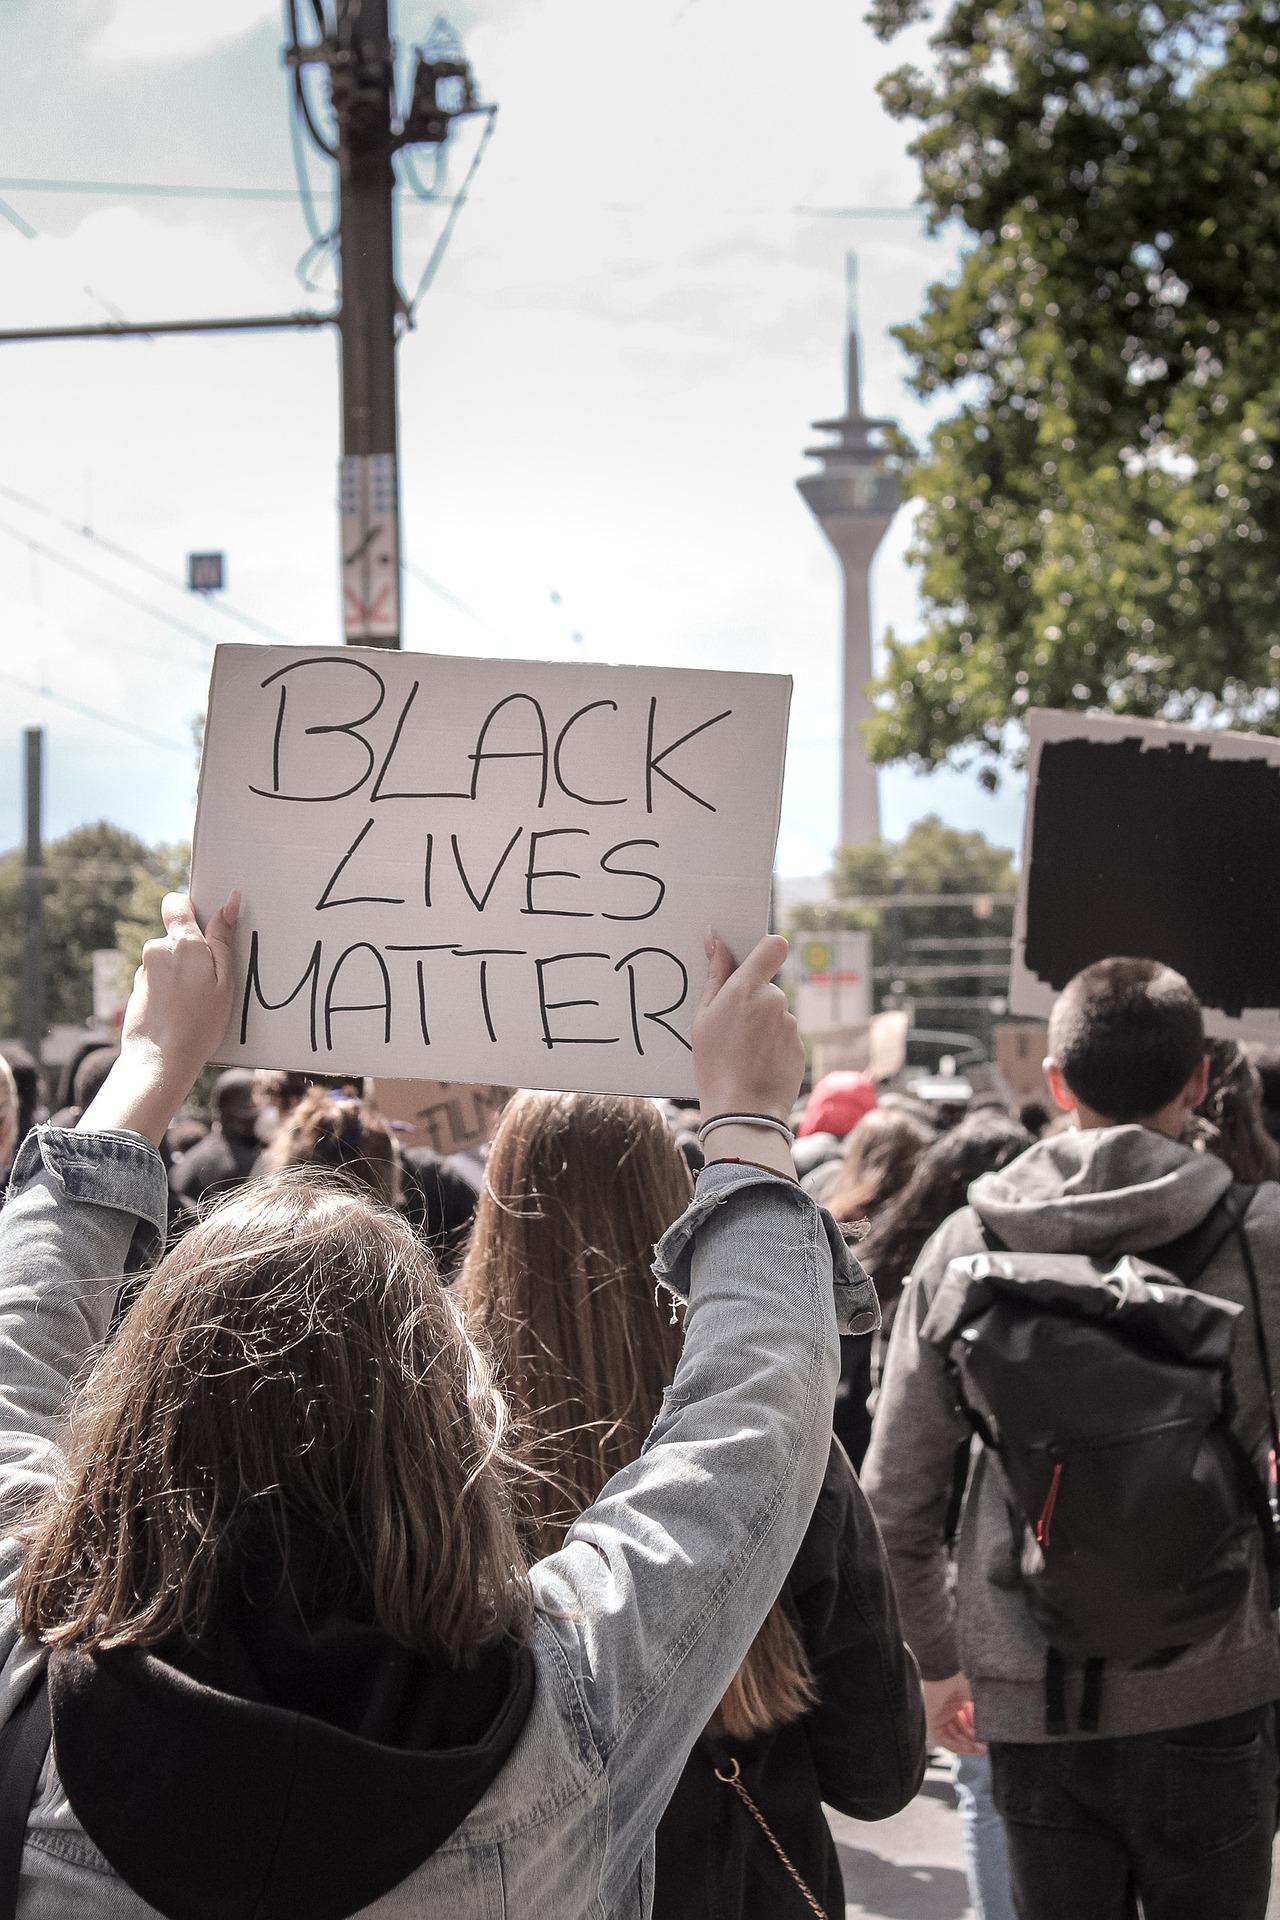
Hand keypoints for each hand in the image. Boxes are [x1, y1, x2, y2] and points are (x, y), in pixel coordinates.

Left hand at [79, 891, 239, 1146]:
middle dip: (191, 950)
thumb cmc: (200, 1023)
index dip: (190, 908)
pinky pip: (158, 981)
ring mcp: (144, 971)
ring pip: (167, 961)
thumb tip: (229, 902)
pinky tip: (180, 1012)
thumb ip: (223, 939)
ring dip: (180, 973)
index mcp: (181, 943)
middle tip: (210, 979)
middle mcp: (157, 951)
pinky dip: (169, 990)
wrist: (161, 1060)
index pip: (176, 902)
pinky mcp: (136, 991)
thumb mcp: (225, 981)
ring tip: (196, 1002)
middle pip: (175, 936)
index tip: (206, 925)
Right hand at [693, 932, 802, 1126]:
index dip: (764, 949)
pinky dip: (772, 1047)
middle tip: (731, 1028)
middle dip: (753, 1000)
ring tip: (742, 1053)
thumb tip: (716, 941)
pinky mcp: (799, 1047)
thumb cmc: (714, 1063)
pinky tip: (756, 1066)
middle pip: (767, 987)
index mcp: (748, 987)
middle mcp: (775, 1000)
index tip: (751, 962)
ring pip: (775, 1015)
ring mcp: (790, 1024)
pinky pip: (784, 1037)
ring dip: (762, 1026)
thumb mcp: (703, 1018)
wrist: (743, 1110)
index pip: (773, 945)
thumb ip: (715, 976)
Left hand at [922, 1673, 985, 1755]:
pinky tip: (969, 1748)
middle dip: (973, 1741)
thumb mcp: (974, 1697)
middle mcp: (946, 1709)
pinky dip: (956, 1745)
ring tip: (980, 1747)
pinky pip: (943, 1739)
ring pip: (952, 1737)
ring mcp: (938, 1715)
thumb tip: (988, 1728)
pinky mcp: (931, 1721)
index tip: (987, 1738)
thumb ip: (980, 1713)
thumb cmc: (959, 1678)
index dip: (976, 1730)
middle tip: (984, 1747)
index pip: (966, 1721)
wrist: (944, 1671)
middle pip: (959, 1731)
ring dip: (967, 1745)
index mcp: (956, 1700)